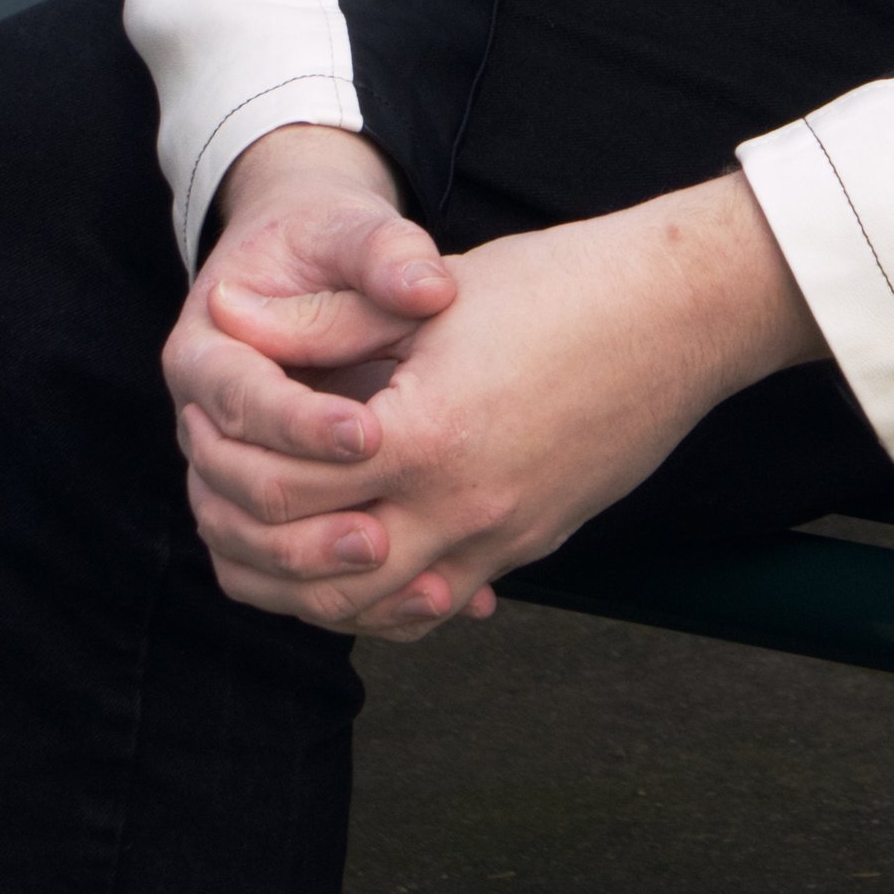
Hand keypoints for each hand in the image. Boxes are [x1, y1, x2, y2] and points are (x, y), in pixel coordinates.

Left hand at [175, 165, 822, 642]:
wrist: (679, 313)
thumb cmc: (562, 284)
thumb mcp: (434, 292)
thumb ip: (328, 324)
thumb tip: (231, 319)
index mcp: (427, 433)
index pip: (292, 482)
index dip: (240, 459)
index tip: (214, 430)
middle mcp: (462, 506)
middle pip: (321, 572)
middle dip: (261, 544)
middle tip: (227, 503)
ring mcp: (501, 538)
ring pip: (378, 609)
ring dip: (313, 589)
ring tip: (275, 542)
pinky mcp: (530, 549)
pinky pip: (437, 603)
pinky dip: (383, 597)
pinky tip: (357, 560)